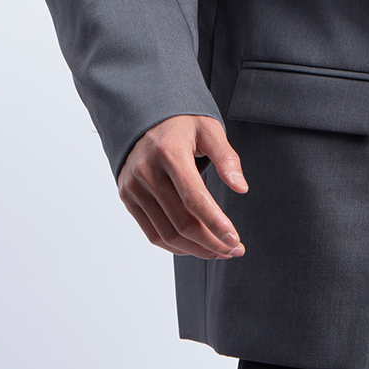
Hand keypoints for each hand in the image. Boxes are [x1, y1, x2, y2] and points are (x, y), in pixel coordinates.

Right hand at [117, 115, 247, 258]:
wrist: (143, 116)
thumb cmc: (180, 123)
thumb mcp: (208, 129)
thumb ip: (226, 157)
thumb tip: (241, 187)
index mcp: (169, 152)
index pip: (194, 198)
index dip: (215, 224)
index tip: (235, 240)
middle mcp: (146, 172)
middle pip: (181, 221)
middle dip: (211, 242)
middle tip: (234, 249)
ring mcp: (133, 187)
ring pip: (166, 234)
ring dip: (195, 249)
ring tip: (218, 251)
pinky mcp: (127, 197)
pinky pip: (152, 233)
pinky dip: (175, 246)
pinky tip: (195, 246)